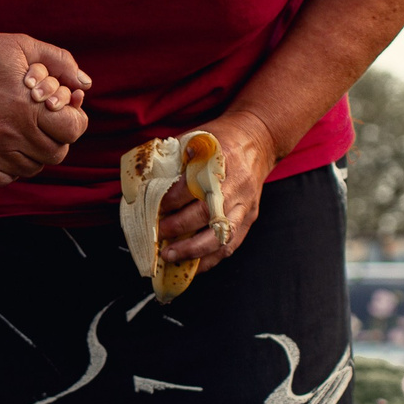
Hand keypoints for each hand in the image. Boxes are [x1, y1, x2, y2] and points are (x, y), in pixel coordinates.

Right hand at [0, 31, 91, 185]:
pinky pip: (5, 177)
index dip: (74, 122)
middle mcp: (12, 133)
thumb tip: (85, 85)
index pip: (73, 130)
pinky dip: (9, 166)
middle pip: (56, 153)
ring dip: (33, 153)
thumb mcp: (21, 46)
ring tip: (22, 134)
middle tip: (43, 125)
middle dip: (56, 138)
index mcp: (28, 106)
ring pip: (31, 167)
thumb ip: (60, 62)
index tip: (64, 114)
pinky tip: (3, 146)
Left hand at [155, 110, 279, 274]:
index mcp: (220, 160)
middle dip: (178, 227)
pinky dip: (211, 258)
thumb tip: (144, 182)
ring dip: (194, 250)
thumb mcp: (196, 138)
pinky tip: (193, 266)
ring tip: (171, 257)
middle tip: (159, 234)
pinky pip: (231, 243)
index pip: (193, 184)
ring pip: (221, 234)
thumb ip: (174, 159)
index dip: (171, 199)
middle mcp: (234, 184)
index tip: (155, 208)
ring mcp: (244, 203)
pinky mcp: (249, 216)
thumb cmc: (221, 139)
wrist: (258, 139)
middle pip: (206, 212)